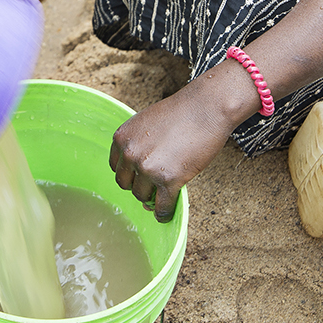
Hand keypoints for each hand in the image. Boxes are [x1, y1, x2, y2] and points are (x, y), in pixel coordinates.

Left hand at [108, 85, 239, 222]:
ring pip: (142, 196)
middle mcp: (130, 154)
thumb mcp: (146, 122)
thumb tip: (139, 177)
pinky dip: (163, 213)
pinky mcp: (169, 180)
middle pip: (126, 184)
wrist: (206, 108)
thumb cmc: (181, 113)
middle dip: (139, 186)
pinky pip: (162, 205)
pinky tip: (165, 214)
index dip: (129, 173)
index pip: (116, 167)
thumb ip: (138, 145)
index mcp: (121, 138)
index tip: (139, 176)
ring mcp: (148, 168)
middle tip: (153, 185)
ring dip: (152, 198)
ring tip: (163, 194)